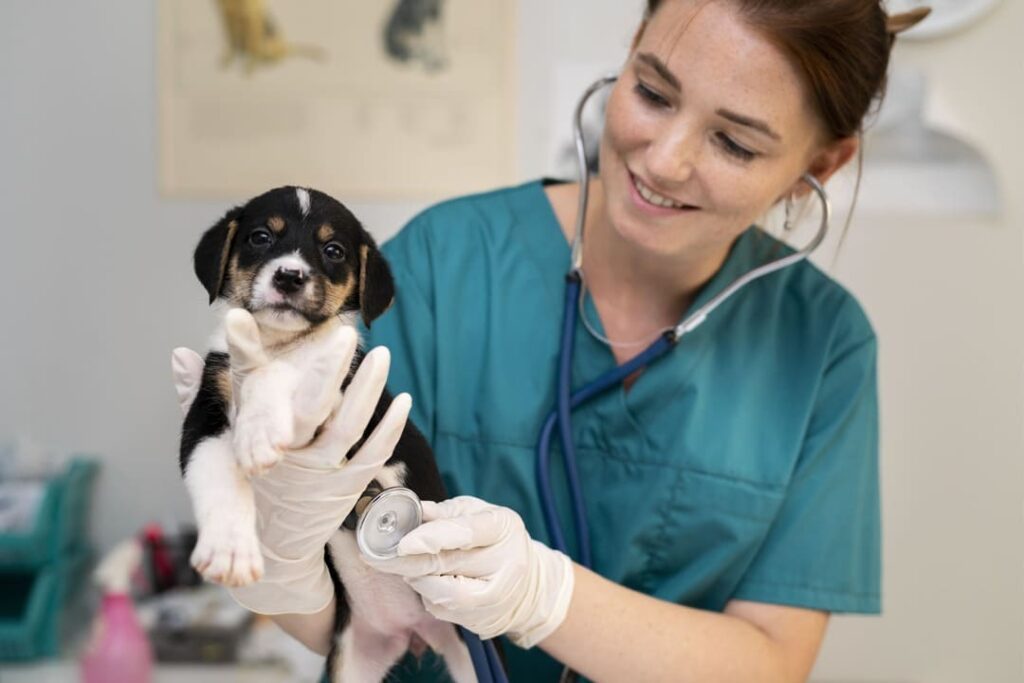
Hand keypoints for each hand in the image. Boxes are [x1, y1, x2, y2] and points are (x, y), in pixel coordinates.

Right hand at [171, 312, 410, 612]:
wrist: (273, 549)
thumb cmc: (244, 487)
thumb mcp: (217, 448)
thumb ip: (196, 397)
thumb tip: (178, 355)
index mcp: (258, 445)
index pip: (270, 398)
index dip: (280, 364)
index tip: (298, 332)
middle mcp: (292, 459)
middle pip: (317, 407)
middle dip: (333, 368)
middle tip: (347, 333)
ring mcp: (324, 475)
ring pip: (351, 425)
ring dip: (368, 388)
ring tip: (381, 354)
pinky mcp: (349, 487)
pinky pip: (374, 452)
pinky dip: (390, 426)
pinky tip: (403, 399)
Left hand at [363, 496, 574, 648]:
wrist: (528, 584)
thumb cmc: (493, 540)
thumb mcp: (476, 514)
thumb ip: (444, 514)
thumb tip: (410, 509)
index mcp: (503, 527)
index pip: (466, 532)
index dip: (432, 538)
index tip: (402, 542)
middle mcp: (504, 562)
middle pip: (446, 564)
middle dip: (404, 561)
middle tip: (374, 555)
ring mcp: (495, 595)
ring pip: (441, 593)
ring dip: (415, 579)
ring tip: (406, 567)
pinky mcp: (482, 619)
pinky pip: (442, 609)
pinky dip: (426, 596)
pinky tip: (426, 583)